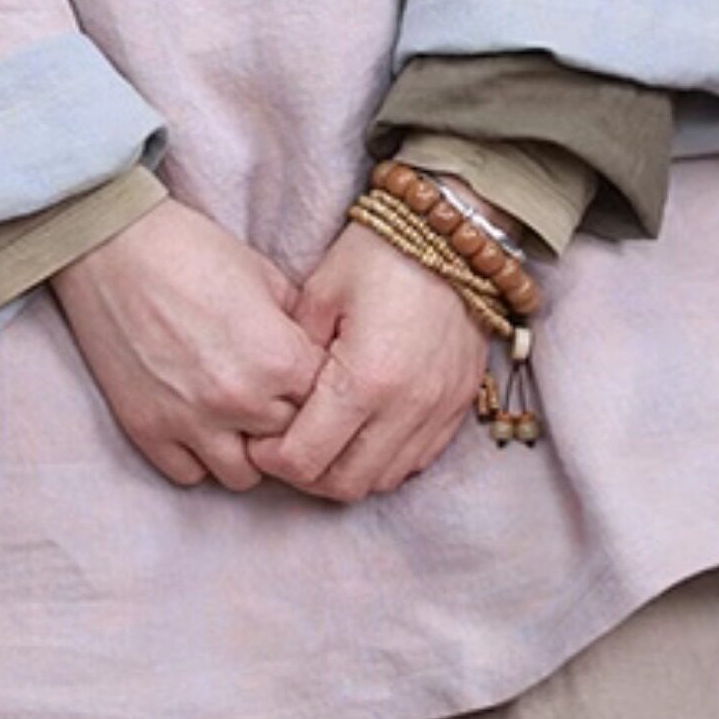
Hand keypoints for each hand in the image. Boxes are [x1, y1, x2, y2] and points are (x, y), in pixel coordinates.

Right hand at [51, 196, 324, 492]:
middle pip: (290, 442)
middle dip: (287, 420)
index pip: (327, 404)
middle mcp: (240, 399)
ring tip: (237, 416)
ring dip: (246, 448)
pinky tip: (198, 422)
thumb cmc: (190, 248)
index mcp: (278, 357)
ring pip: (244, 475)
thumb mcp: (263, 273)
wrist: (110, 243)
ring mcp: (191, 422)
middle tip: (272, 394)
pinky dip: (199, 456)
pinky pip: (190, 476)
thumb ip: (298, 325)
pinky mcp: (147, 431)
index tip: (305, 375)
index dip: (320, 389)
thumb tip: (317, 359)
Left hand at [241, 220, 482, 503]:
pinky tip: (365, 432)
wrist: (454, 234)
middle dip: (306, 476)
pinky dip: (385, 459)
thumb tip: (276, 394)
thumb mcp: (321, 291)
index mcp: (364, 379)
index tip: (259, 441)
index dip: (272, 459)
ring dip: (347, 472)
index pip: (306, 458)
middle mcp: (405, 408)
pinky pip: (416, 461)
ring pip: (383, 480)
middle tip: (285, 448)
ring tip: (324, 442)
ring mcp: (438, 412)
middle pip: (344, 484)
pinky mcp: (458, 408)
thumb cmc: (381, 254)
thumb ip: (294, 351)